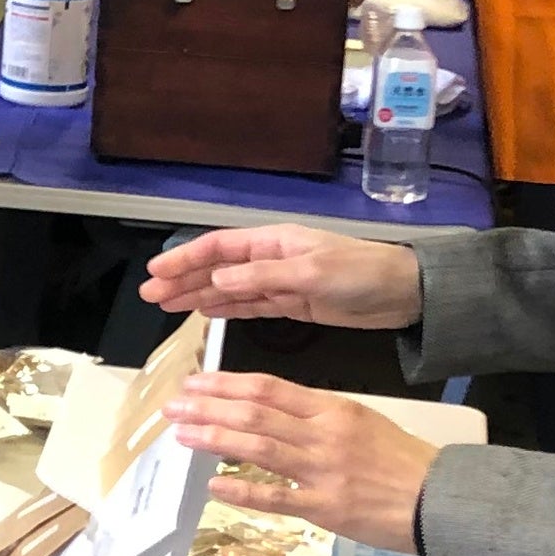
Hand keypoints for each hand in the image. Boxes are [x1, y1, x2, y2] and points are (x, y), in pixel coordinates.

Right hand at [142, 224, 424, 330]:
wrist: (405, 294)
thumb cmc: (361, 273)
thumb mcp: (311, 273)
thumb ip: (262, 277)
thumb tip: (216, 280)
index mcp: (274, 242)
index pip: (218, 247)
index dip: (185, 258)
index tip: (156, 272)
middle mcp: (272, 259)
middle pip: (217, 268)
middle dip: (182, 279)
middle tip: (150, 295)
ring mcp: (281, 282)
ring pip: (229, 289)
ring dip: (197, 295)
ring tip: (166, 305)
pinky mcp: (293, 305)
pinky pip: (249, 306)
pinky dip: (225, 309)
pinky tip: (204, 313)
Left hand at [164, 373, 440, 554]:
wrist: (440, 499)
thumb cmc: (401, 461)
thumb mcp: (362, 421)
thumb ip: (317, 416)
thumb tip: (270, 412)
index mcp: (332, 408)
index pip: (269, 388)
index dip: (226, 384)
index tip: (195, 383)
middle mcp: (323, 434)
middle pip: (256, 413)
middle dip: (208, 408)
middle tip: (174, 408)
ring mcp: (322, 471)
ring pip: (259, 448)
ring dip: (215, 439)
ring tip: (183, 435)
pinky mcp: (325, 507)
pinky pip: (276, 497)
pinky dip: (242, 489)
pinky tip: (214, 484)